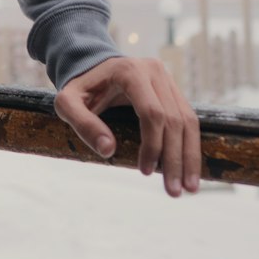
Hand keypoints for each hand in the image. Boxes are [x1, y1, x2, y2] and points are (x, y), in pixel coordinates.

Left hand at [54, 56, 201, 197]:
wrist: (92, 65)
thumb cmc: (80, 88)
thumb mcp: (68, 103)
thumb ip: (83, 124)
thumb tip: (108, 150)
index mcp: (130, 72)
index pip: (152, 112)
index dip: (152, 145)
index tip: (145, 172)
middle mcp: (154, 72)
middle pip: (174, 119)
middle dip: (175, 158)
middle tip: (174, 192)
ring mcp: (167, 79)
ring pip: (188, 121)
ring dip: (190, 156)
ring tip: (189, 188)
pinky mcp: (173, 90)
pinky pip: (189, 119)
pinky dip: (190, 146)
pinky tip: (189, 169)